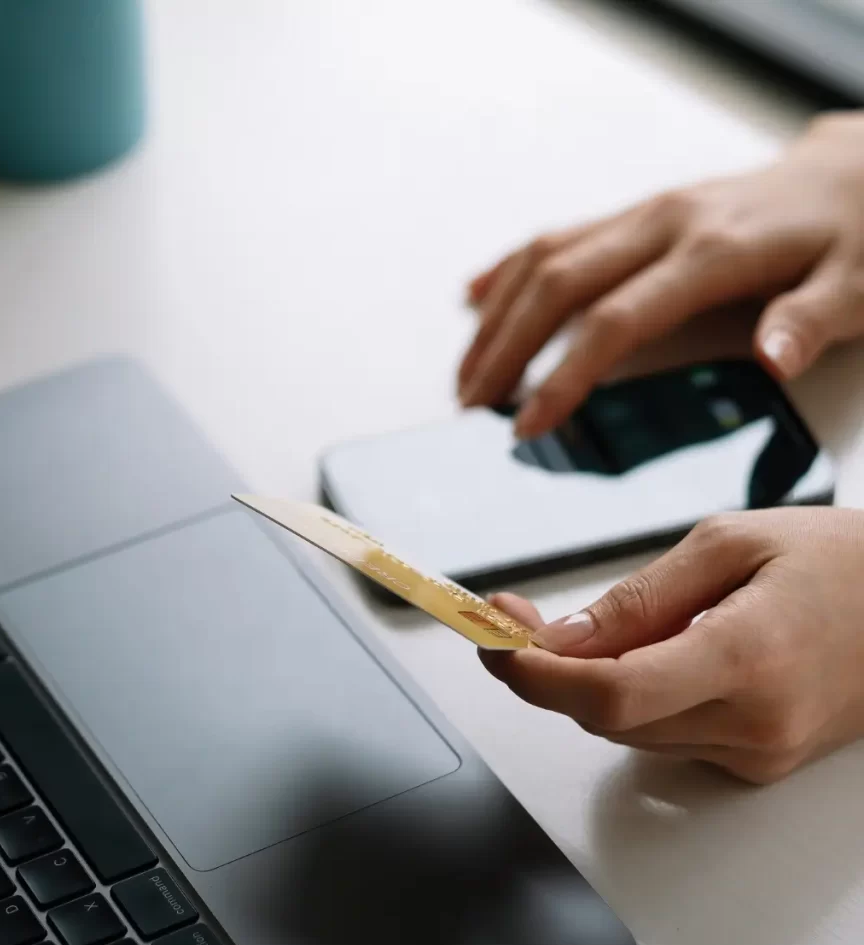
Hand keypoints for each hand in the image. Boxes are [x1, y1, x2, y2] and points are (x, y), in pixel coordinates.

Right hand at [459, 112, 863, 437]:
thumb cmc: (851, 235)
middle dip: (505, 350)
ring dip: (497, 316)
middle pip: (557, 286)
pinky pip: (558, 236)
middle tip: (472, 405)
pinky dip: (509, 269)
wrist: (851, 173)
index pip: (615, 321)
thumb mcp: (857, 284)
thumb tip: (772, 359)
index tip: (527, 423)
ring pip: (545, 258)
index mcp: (711, 251)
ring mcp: (644, 213)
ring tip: (467, 372)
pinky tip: (478, 298)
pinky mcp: (635, 213)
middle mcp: (664, 224)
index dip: (563, 375)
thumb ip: (811, 321)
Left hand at [480, 508, 863, 783]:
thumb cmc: (839, 561)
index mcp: (748, 657)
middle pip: (606, 717)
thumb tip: (561, 639)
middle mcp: (754, 723)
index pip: (611, 694)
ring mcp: (759, 752)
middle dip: (546, 671)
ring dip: (584, 683)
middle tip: (512, 618)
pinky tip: (638, 654)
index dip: (537, 676)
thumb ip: (639, 599)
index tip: (493, 643)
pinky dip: (630, 698)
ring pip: (627, 730)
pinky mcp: (759, 762)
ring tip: (574, 627)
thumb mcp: (730, 544)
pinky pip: (664, 735)